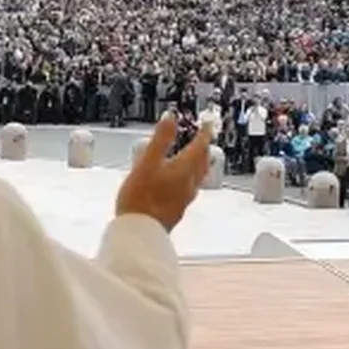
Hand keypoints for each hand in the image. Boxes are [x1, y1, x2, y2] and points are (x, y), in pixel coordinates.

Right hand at [116, 114, 212, 231]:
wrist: (139, 231)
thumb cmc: (140, 197)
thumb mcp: (147, 162)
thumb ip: (160, 139)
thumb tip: (171, 118)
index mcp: (183, 169)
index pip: (199, 147)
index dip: (204, 133)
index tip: (208, 124)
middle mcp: (188, 183)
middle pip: (202, 162)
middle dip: (203, 149)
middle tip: (204, 140)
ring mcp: (184, 198)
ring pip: (197, 177)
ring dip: (198, 164)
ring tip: (195, 159)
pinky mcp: (176, 210)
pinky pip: (188, 190)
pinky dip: (188, 180)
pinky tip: (179, 184)